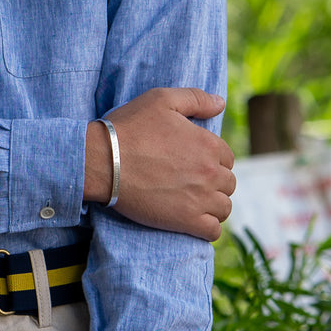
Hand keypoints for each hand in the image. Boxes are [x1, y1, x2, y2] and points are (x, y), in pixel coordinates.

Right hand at [83, 87, 234, 239]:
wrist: (103, 161)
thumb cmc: (129, 128)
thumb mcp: (161, 100)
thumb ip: (195, 99)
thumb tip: (221, 103)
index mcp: (209, 144)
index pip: (227, 158)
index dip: (211, 160)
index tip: (193, 163)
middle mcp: (210, 172)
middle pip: (228, 183)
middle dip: (213, 183)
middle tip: (189, 182)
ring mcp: (200, 199)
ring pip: (224, 208)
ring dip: (213, 206)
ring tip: (192, 202)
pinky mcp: (186, 221)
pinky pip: (213, 232)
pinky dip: (207, 228)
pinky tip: (193, 221)